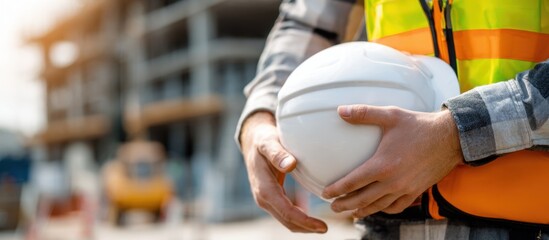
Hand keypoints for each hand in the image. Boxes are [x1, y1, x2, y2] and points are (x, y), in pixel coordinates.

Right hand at [240, 111, 327, 232]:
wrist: (252, 141)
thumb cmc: (262, 140)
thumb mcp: (268, 142)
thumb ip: (278, 154)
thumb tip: (291, 165)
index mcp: (264, 188)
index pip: (286, 211)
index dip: (304, 221)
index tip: (322, 226)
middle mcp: (263, 198)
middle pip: (287, 220)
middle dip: (306, 227)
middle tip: (325, 229)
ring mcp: (266, 199)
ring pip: (286, 220)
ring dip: (303, 225)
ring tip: (321, 226)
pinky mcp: (272, 198)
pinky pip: (285, 213)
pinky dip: (299, 217)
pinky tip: (311, 217)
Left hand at [322, 105, 462, 217]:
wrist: (451, 137)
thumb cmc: (419, 125)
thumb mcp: (390, 115)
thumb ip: (363, 113)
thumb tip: (340, 110)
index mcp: (382, 165)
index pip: (353, 182)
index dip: (337, 189)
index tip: (325, 193)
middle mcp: (393, 181)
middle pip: (363, 199)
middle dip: (345, 204)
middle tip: (333, 207)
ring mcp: (406, 189)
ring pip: (379, 206)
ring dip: (363, 210)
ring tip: (351, 212)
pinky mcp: (417, 191)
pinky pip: (397, 207)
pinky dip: (385, 209)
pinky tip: (378, 208)